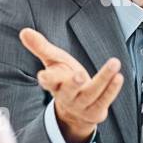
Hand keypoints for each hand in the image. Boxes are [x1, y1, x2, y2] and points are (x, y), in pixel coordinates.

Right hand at [19, 28, 123, 142]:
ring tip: (114, 64)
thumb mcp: (53, 61)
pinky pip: (104, 100)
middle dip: (73, 84)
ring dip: (103, 79)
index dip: (47, 79)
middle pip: (69, 91)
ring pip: (92, 93)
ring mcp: (82, 105)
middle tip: (79, 76)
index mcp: (54, 84)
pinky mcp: (95, 111)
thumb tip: (24, 31)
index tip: (43, 76)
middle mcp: (67, 96)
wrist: (75, 111)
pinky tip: (119, 77)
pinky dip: (112, 89)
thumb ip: (40, 47)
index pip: (49, 82)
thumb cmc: (64, 79)